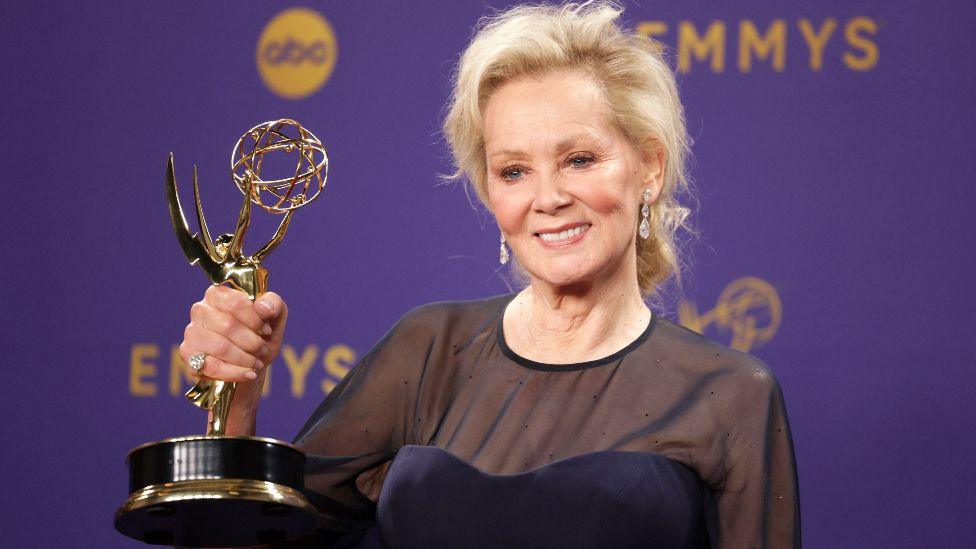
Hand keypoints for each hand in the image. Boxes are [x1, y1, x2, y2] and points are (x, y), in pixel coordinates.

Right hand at [179, 285, 287, 407]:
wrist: (252, 364)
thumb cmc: (261, 336)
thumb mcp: (275, 318)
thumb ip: (274, 305)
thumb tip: (263, 308)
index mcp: (220, 294)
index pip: (236, 302)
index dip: (255, 319)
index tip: (267, 331)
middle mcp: (201, 309)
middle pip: (227, 325)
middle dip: (252, 342)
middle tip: (263, 350)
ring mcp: (191, 332)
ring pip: (220, 346)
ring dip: (244, 358)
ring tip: (257, 363)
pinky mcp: (188, 355)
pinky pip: (211, 366)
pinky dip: (235, 372)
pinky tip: (249, 374)